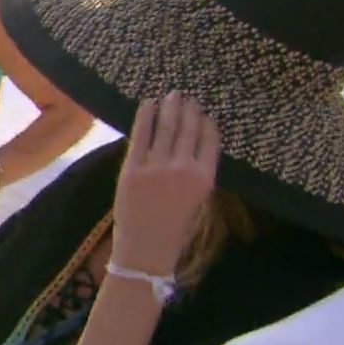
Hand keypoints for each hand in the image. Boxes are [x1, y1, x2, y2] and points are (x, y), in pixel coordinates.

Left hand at [112, 93, 221, 277]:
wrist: (146, 250)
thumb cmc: (174, 227)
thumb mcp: (197, 199)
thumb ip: (198, 172)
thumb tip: (196, 142)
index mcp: (204, 177)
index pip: (210, 139)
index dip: (207, 121)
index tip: (204, 111)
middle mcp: (183, 168)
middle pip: (188, 128)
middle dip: (188, 109)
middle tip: (186, 96)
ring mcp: (157, 167)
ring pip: (166, 127)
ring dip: (170, 107)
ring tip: (172, 94)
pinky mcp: (133, 168)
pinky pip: (141, 135)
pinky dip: (145, 115)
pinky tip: (148, 103)